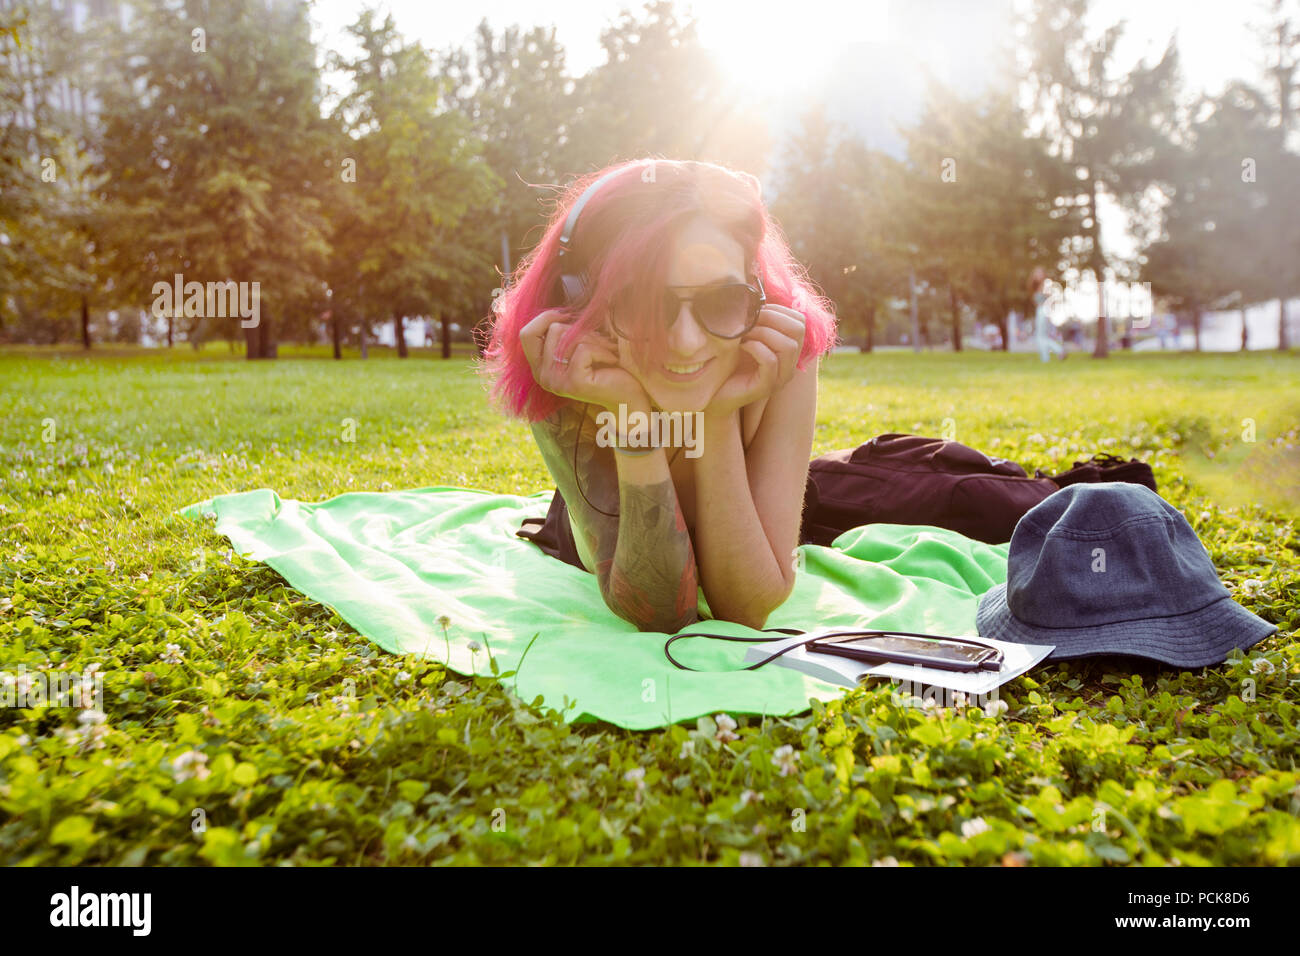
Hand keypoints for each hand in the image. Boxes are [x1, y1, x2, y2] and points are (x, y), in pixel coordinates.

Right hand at [519, 309, 648, 411]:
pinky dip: (603, 350)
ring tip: (609, 349)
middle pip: (553, 330)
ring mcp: (555, 382)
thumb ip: (565, 333)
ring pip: (569, 337)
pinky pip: (584, 349)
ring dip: (595, 339)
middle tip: (602, 341)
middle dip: (582, 329)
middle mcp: (542, 377)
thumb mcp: (579, 347)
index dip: (546, 318)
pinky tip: (613, 360)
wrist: (628, 398)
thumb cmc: (606, 368)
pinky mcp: (572, 383)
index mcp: (540, 368)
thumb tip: (561, 310)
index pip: (526, 334)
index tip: (569, 315)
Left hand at [705, 304, 806, 417]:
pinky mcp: (766, 386)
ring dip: (763, 332)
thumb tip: (753, 295)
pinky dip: (756, 348)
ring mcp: (780, 376)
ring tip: (744, 334)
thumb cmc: (729, 362)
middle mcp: (789, 364)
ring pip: (788, 345)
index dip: (778, 310)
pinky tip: (742, 346)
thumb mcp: (745, 336)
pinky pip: (771, 360)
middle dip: (772, 318)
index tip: (755, 311)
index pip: (799, 321)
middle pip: (798, 330)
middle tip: (749, 320)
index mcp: (788, 350)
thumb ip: (755, 320)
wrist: (715, 393)